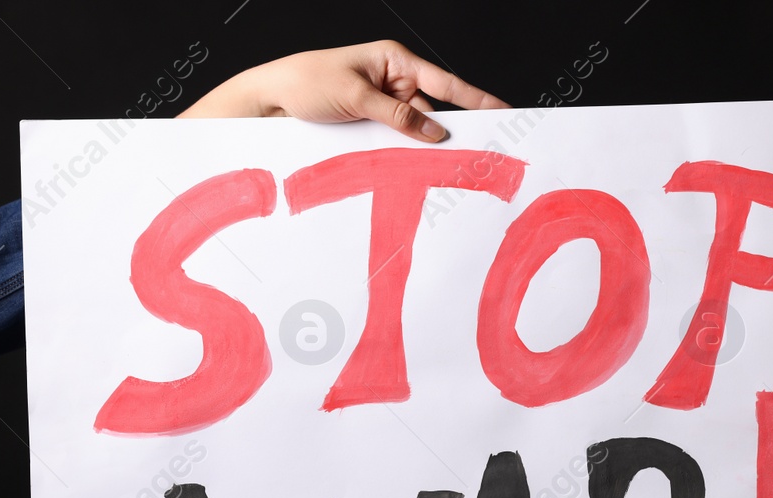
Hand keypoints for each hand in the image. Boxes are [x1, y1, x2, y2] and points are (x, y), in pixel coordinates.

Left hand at [178, 40, 508, 141]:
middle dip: (452, 128)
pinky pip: (398, 138)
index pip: (445, 81)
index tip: (502, 109)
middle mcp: (393, 79)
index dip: (476, 98)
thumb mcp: (355, 97)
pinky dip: (404, 150)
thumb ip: (398, 116)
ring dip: (423, 145)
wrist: (270, 99)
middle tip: (477, 148)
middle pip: (435, 107)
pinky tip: (412, 162)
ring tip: (439, 161)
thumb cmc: (306, 81)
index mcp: (394, 60)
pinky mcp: (371, 122)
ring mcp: (383, 102)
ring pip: (417, 128)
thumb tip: (435, 131)